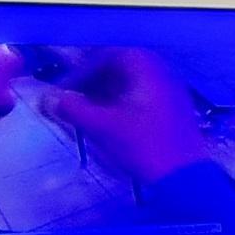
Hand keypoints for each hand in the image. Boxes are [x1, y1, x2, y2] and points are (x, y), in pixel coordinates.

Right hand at [46, 48, 206, 184]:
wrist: (186, 178)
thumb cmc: (144, 146)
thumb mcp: (101, 125)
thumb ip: (71, 108)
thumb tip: (47, 98)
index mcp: (146, 65)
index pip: (104, 56)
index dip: (79, 72)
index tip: (63, 91)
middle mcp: (163, 72)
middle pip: (118, 69)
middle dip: (91, 84)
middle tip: (72, 102)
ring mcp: (174, 92)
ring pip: (131, 86)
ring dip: (106, 97)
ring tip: (88, 116)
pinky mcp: (177, 113)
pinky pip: (144, 100)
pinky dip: (123, 107)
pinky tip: (111, 125)